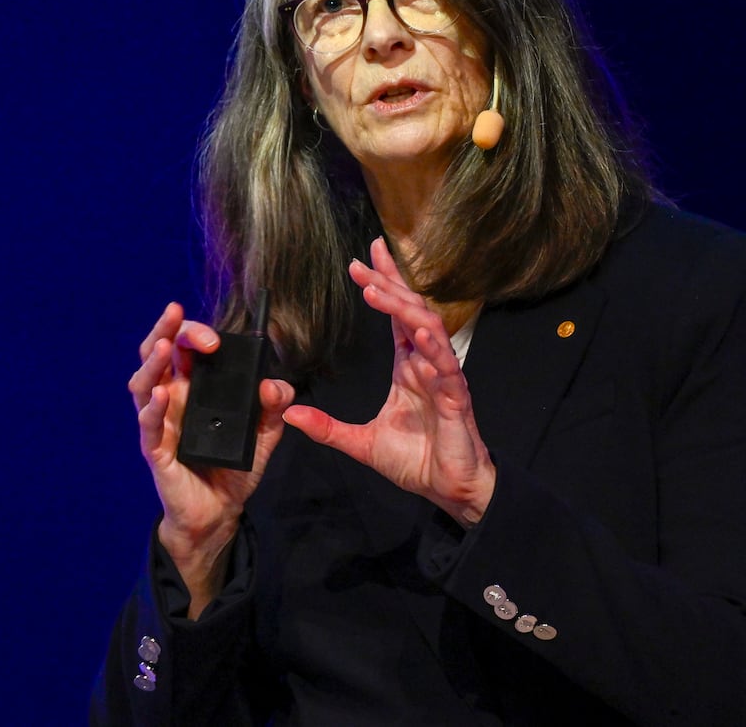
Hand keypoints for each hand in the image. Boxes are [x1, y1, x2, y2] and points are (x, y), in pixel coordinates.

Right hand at [129, 302, 294, 612]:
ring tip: (164, 345)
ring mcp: (162, 423)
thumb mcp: (265, 433)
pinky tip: (161, 394)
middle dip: (167, 331)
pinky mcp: (157, 450)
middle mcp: (173, 399)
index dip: (195, 332)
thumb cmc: (235, 467)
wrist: (222, 512)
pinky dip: (153, 408)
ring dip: (152, 362)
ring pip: (144, 384)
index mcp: (196, 388)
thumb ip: (274, 406)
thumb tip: (273, 385)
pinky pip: (149, 426)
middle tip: (178, 316)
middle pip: (158, 354)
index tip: (216, 336)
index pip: (186, 347)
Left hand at [282, 238, 495, 526]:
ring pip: (428, 329)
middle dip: (388, 284)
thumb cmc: (415, 461)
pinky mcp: (456, 399)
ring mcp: (443, 377)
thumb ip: (327, 427)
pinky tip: (419, 337)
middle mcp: (426, 363)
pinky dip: (434, 351)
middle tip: (362, 262)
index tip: (368, 254)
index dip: (385, 282)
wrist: (447, 490)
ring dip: (404, 309)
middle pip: (410, 310)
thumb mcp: (361, 443)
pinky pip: (446, 369)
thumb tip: (289, 414)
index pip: (396, 313)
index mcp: (408, 366)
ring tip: (378, 291)